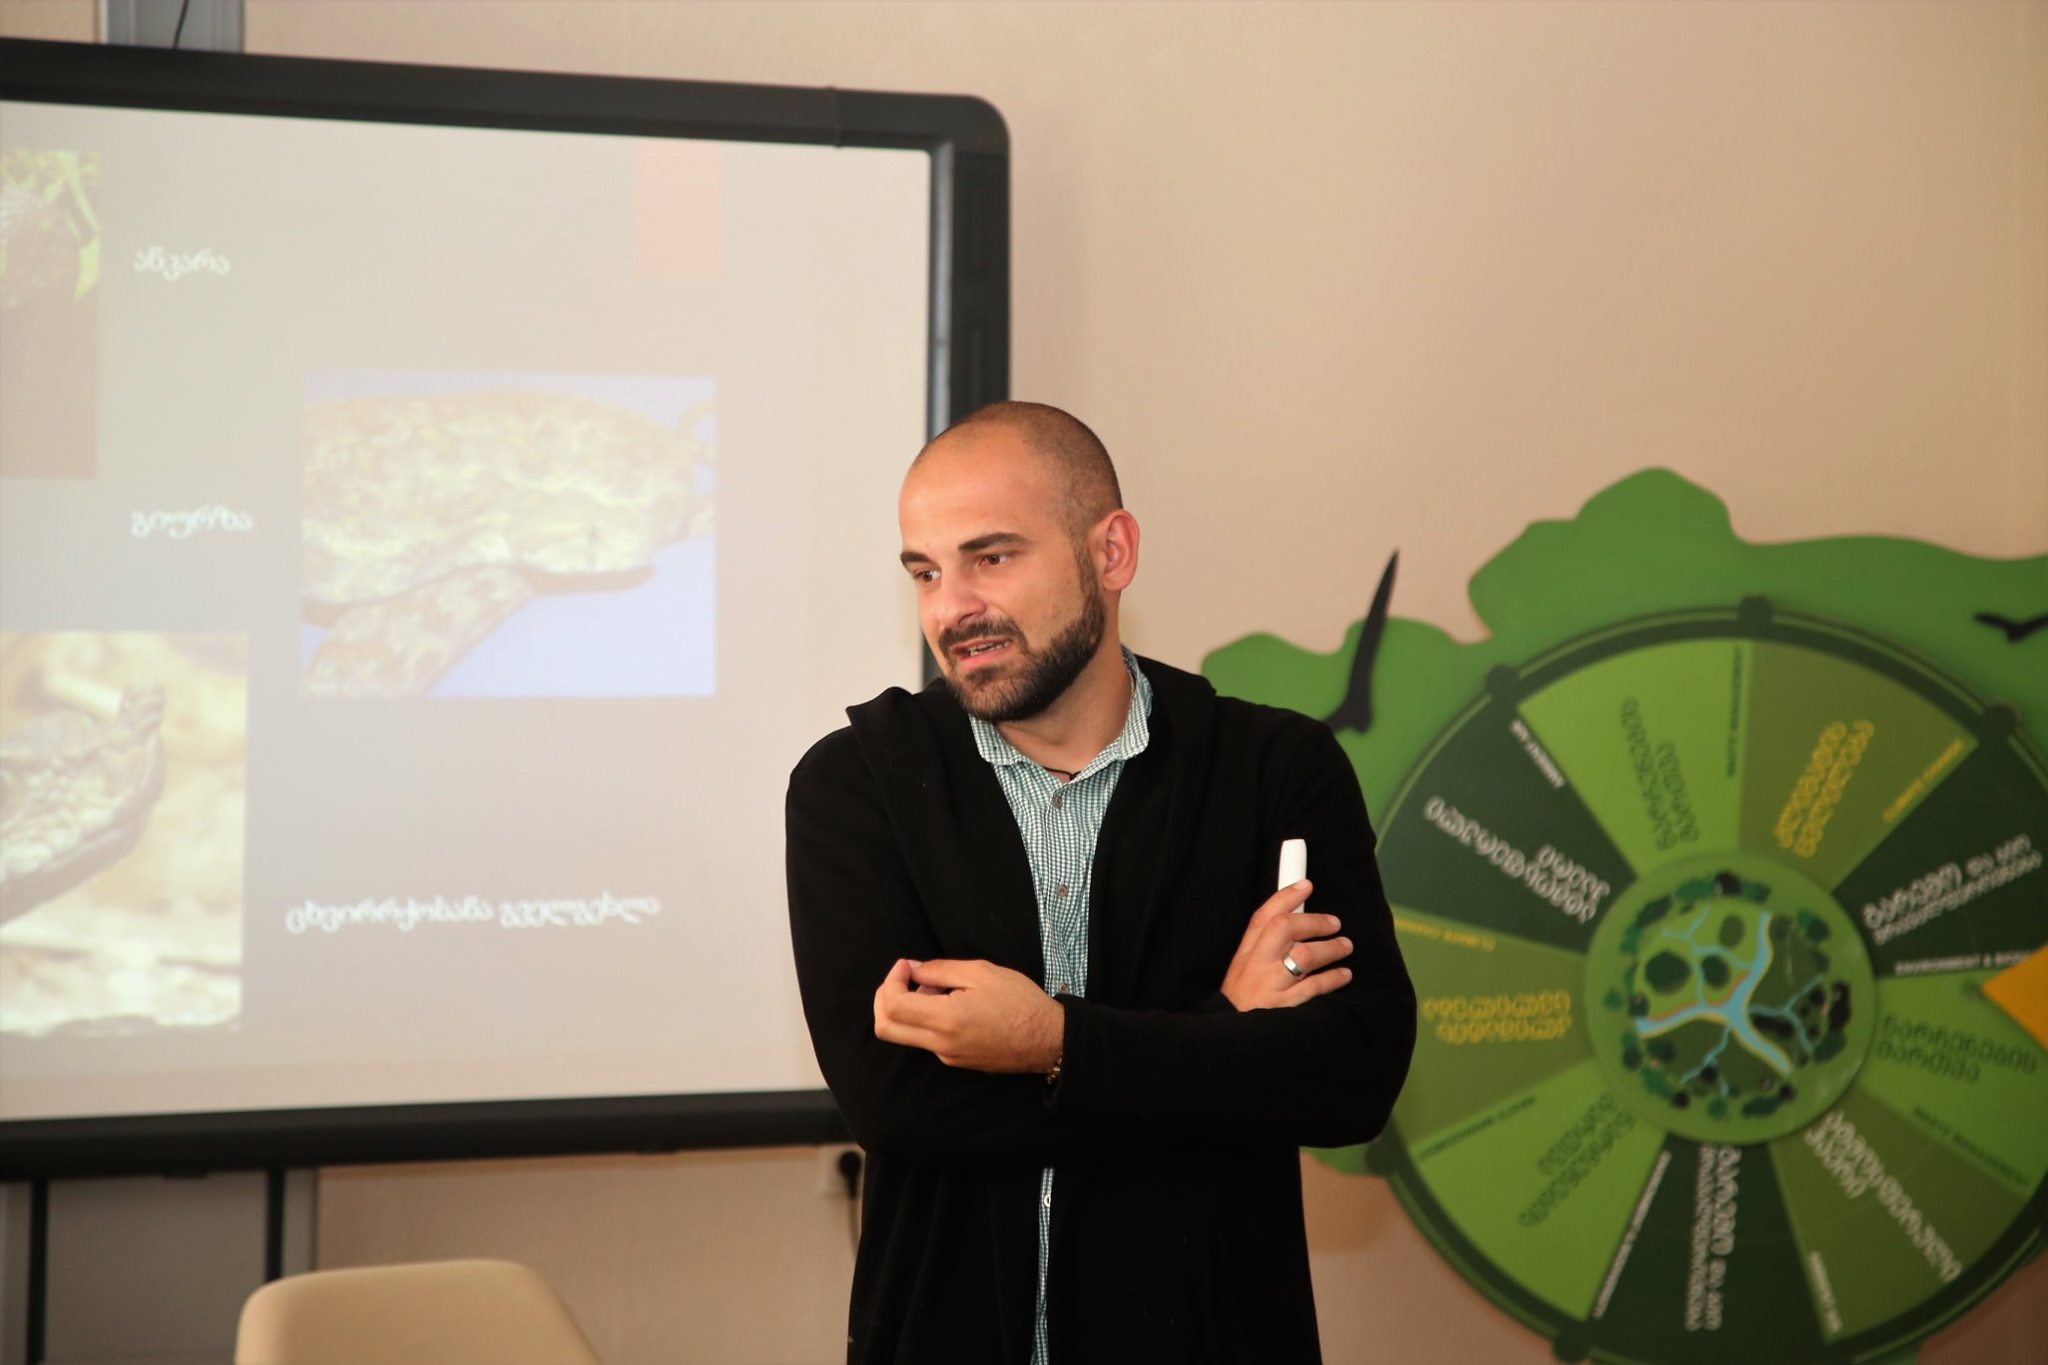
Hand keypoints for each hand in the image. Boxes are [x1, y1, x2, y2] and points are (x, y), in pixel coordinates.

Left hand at [872, 957, 1063, 1073]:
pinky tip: (948, 1002)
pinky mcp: (955, 1061)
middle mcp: (940, 1045)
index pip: (893, 1006)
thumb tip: (911, 970)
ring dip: (906, 1007)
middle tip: (901, 977)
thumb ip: (939, 969)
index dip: (891, 980)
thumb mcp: (981, 972)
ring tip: (935, 986)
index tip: (906, 966)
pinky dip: (923, 1018)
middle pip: (885, 1029)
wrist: (1048, 1040)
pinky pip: (925, 1040)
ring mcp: (947, 1057)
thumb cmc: (1020, 1002)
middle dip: (884, 998)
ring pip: (904, 1034)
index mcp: (946, 1020)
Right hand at [1220, 879, 1353, 1010]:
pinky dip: (1332, 978)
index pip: (1263, 916)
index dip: (1286, 897)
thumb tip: (1298, 920)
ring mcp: (1270, 985)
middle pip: (1284, 928)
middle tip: (1335, 923)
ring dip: (1331, 948)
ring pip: (1304, 955)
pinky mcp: (1283, 1006)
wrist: (1230, 1037)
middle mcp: (1256, 964)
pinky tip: (1344, 975)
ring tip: (1345, 946)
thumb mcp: (1245, 969)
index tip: (1306, 885)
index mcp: (1246, 952)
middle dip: (1314, 921)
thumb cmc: (1243, 1000)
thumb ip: (1266, 946)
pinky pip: (1313, 987)